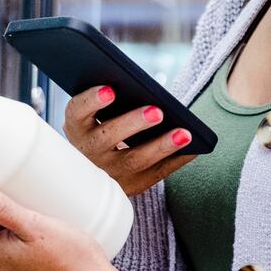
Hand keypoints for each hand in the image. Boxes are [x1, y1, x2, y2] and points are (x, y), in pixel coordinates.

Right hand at [62, 86, 195, 196]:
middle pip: (108, 137)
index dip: (92, 100)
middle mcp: (88, 151)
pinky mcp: (132, 185)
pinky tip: (194, 147)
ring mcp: (109, 172)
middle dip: (133, 123)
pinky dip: (176, 160)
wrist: (94, 168)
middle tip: (158, 111)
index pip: (77, 111)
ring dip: (161, 146)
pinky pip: (157, 172)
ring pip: (134, 160)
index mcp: (77, 127)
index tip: (110, 90)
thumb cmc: (100, 126)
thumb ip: (109, 99)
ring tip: (184, 133)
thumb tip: (142, 85)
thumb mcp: (94, 114)